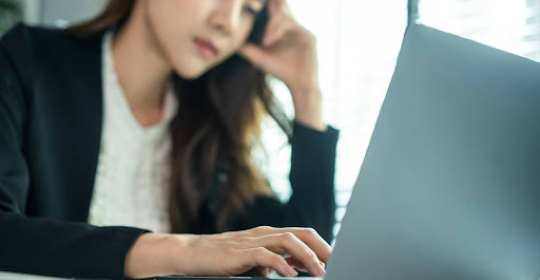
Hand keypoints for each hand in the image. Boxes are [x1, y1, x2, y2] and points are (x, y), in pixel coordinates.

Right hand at [124, 226, 330, 278]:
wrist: (192, 253)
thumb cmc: (224, 258)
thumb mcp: (255, 261)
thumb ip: (277, 261)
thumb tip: (300, 269)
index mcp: (270, 235)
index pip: (304, 235)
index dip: (322, 246)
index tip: (337, 261)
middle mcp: (265, 234)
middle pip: (301, 234)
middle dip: (322, 249)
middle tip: (337, 264)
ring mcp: (252, 241)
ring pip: (287, 241)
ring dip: (307, 256)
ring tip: (320, 272)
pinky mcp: (239, 253)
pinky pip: (265, 255)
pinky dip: (280, 264)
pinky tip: (290, 275)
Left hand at [239, 0, 325, 130]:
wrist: (298, 85)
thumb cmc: (281, 70)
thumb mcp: (259, 58)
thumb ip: (247, 48)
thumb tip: (231, 41)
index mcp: (282, 28)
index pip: (272, 9)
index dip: (264, 5)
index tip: (251, 5)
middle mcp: (292, 25)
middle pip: (279, 6)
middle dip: (269, 4)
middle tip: (254, 5)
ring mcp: (301, 30)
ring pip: (283, 15)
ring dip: (270, 25)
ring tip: (264, 40)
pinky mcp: (309, 36)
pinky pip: (291, 26)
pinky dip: (277, 31)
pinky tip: (268, 41)